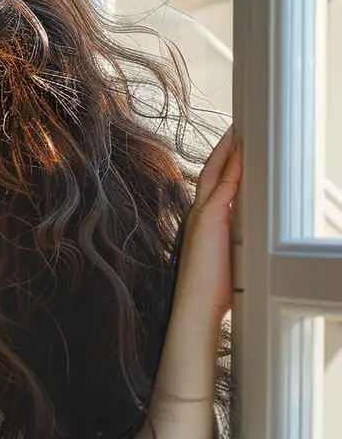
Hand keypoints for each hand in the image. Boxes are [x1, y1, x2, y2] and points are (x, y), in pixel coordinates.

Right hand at [173, 123, 240, 337]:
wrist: (194, 308)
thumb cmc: (208, 293)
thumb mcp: (223, 260)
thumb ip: (230, 241)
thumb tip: (244, 238)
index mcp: (200, 227)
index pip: (211, 189)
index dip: (221, 168)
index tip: (232, 151)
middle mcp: (196, 218)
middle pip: (209, 174)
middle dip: (222, 151)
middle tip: (234, 130)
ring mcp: (200, 217)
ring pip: (215, 175)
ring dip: (227, 152)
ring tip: (239, 132)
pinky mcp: (208, 220)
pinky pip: (224, 185)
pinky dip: (233, 167)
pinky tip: (243, 153)